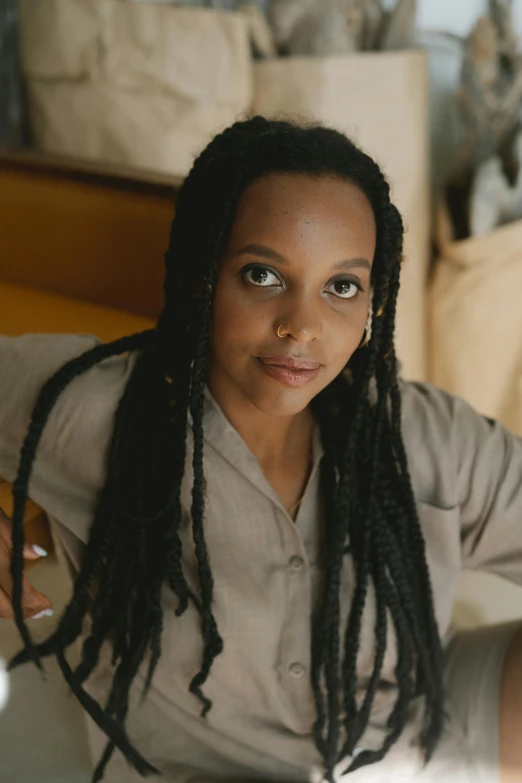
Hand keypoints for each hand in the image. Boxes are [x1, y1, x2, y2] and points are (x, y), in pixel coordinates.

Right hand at [0, 505, 53, 619]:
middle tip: (40, 611)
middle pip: (3, 608)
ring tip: (24, 608)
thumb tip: (40, 554)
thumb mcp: (2, 521)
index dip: (36, 604)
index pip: (20, 592)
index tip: (49, 608)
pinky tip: (5, 598)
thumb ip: (19, 541)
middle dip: (23, 612)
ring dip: (7, 610)